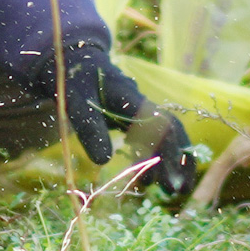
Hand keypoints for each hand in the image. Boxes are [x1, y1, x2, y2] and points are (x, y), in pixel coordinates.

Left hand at [34, 43, 196, 194]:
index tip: (169, 181)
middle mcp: (142, 103)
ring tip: (166, 189)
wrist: (71, 60)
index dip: (168, 154)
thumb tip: (104, 162)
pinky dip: (154, 157)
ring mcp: (139, 109)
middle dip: (178, 161)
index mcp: (132, 98)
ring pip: (166, 135)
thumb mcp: (75, 103)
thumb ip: (89, 128)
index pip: (161, 127)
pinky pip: (152, 137)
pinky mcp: (132, 116)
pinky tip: (147, 176)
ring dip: (170, 161)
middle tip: (176, 190)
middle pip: (172, 131)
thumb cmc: (72, 80)